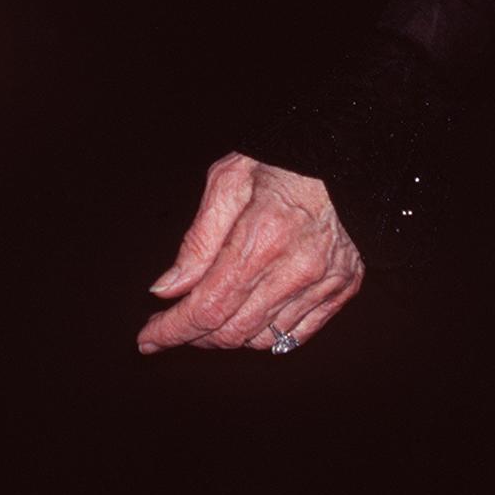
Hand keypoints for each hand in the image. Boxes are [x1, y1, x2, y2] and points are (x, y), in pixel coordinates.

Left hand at [136, 152, 363, 354]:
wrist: (346, 155)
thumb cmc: (280, 160)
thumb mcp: (228, 181)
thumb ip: (197, 240)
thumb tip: (167, 288)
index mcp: (261, 238)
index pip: (208, 306)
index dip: (173, 330)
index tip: (148, 340)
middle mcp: (294, 269)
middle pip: (232, 330)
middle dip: (194, 336)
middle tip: (172, 325)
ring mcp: (322, 283)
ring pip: (262, 339)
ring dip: (227, 337)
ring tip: (208, 317)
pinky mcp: (341, 289)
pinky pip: (296, 335)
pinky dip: (264, 336)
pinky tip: (247, 318)